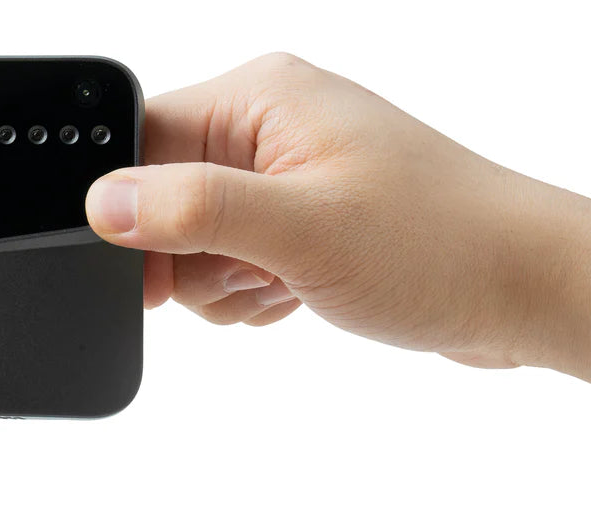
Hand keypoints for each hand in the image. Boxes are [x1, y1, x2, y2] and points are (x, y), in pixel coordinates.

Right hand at [86, 53, 590, 379]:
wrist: (523, 291)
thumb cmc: (440, 244)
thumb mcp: (301, 230)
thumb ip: (194, 210)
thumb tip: (106, 203)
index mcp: (260, 98)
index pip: (141, 143)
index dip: (130, 213)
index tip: (151, 270)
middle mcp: (266, 125)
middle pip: (160, 199)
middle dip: (191, 258)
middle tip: (253, 272)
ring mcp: (282, 172)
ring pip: (190, 241)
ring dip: (224, 283)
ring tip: (286, 283)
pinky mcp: (297, 216)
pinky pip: (227, 262)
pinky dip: (248, 292)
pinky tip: (294, 293)